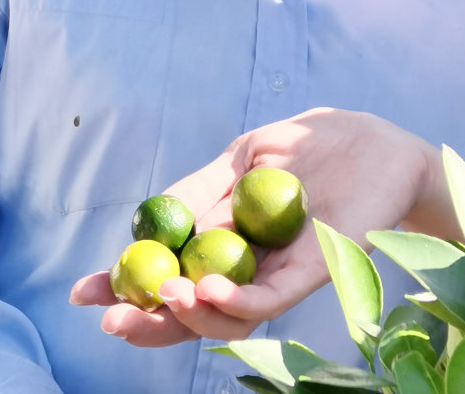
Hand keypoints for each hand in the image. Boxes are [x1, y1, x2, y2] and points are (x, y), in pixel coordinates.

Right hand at [69, 108, 437, 347]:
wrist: (381, 144)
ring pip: (226, 317)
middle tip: (112, 319)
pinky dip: (234, 303)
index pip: (169, 276)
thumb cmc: (315, 147)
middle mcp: (250, 270)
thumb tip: (154, 217)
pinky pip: (269, 301)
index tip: (83, 295)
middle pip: (191, 311)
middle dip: (146, 320)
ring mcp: (281, 276)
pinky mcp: (315, 273)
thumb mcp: (247, 157)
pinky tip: (205, 289)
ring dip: (187, 315)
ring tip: (161, 296)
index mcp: (226, 243)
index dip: (126, 289)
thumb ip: (203, 188)